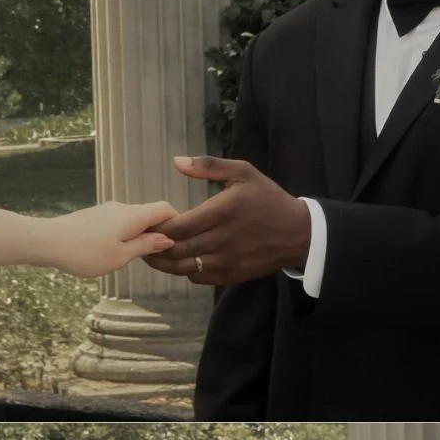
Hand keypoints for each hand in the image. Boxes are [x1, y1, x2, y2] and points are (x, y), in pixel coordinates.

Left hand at [44, 201, 178, 277]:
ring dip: (140, 235)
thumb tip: (166, 239)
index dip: (177, 221)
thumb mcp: (121, 255)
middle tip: (160, 255)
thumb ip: (145, 246)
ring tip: (136, 257)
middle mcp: (121, 208)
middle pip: (149, 214)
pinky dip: (124, 234)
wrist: (48, 242)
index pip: (165, 209)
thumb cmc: (85, 252)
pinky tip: (115, 252)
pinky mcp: (94, 216)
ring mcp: (106, 210)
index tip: (180, 239)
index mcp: (133, 216)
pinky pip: (118, 223)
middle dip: (158, 232)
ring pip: (133, 219)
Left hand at [142, 156, 311, 285]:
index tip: (148, 223)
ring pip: (186, 268)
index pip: (181, 226)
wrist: (298, 232)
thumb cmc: (268, 198)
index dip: (160, 228)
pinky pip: (201, 277)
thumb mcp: (243, 172)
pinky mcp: (233, 274)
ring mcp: (229, 260)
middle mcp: (224, 238)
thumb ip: (209, 166)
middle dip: (156, 247)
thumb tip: (176, 162)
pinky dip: (186, 271)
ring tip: (152, 254)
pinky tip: (180, 262)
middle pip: (179, 250)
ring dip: (166, 263)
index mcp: (224, 211)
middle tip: (141, 241)